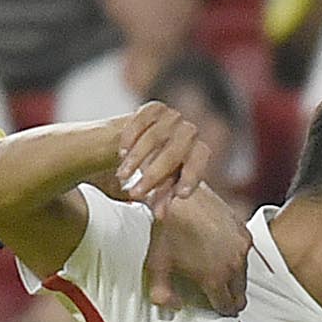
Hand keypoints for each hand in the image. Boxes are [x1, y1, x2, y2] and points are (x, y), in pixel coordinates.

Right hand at [112, 101, 208, 215]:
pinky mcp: (154, 107)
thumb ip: (160, 198)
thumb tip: (159, 214)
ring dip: (137, 158)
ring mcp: (172, 117)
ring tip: (122, 177)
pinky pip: (143, 119)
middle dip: (154, 176)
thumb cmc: (149, 173)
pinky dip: (131, 136)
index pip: (199, 161)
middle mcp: (189, 132)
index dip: (192, 176)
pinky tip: (121, 153)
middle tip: (135, 194)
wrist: (129, 147)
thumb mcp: (157, 188)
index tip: (181, 195)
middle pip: (175, 153)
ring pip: (155, 137)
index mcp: (197, 152)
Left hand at [146, 187, 252, 314]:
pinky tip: (222, 253)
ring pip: (244, 274)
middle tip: (223, 297)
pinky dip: (236, 256)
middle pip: (240, 293)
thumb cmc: (169, 226)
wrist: (178, 196)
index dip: (221, 309)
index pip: (227, 306)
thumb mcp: (157, 265)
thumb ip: (162, 294)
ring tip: (219, 273)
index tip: (218, 307)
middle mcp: (233, 264)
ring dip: (234, 277)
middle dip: (231, 297)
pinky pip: (245, 253)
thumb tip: (171, 305)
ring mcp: (241, 246)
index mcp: (215, 277)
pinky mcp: (243, 231)